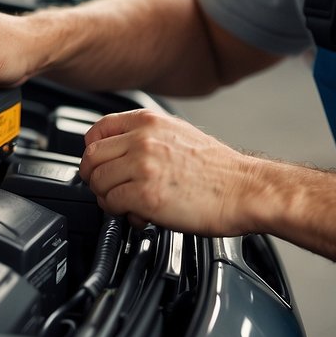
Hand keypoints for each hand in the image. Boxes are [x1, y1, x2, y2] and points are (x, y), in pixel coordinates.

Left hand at [79, 109, 260, 235]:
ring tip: (126, 204)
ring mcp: (143, 167)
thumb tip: (120, 149)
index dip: (92, 151)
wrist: (244, 190)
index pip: (98, 129)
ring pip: (97, 181)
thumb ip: (147, 136)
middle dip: (94, 177)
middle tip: (108, 190)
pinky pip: (111, 204)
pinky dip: (120, 213)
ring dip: (107, 198)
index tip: (97, 164)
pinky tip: (138, 214)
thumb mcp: (179, 134)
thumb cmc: (219, 169)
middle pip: (92, 157)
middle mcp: (143, 139)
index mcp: (150, 121)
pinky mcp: (146, 195)